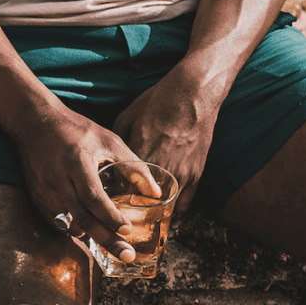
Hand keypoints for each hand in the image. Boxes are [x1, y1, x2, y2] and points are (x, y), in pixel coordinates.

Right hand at [13, 99, 156, 260]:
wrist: (36, 122)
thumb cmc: (77, 129)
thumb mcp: (108, 139)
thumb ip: (132, 165)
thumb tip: (155, 192)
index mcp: (77, 161)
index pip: (93, 197)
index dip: (110, 216)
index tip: (127, 229)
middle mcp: (59, 179)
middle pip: (83, 218)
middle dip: (106, 239)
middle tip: (127, 255)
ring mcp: (45, 191)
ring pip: (70, 224)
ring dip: (91, 235)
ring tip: (113, 241)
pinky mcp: (38, 198)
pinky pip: (59, 223)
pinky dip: (76, 228)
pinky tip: (90, 228)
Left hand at [113, 64, 221, 213]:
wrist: (195, 92)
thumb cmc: (160, 99)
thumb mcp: (130, 113)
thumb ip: (118, 139)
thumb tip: (110, 157)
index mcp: (141, 154)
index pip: (122, 189)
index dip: (114, 198)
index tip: (109, 200)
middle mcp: (161, 168)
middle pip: (142, 204)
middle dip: (131, 209)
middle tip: (123, 210)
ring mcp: (180, 174)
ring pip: (163, 208)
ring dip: (152, 211)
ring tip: (142, 212)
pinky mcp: (196, 174)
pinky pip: (183, 204)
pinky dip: (173, 208)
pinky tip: (164, 206)